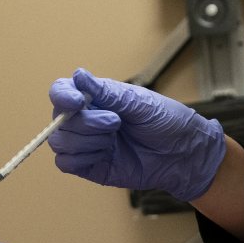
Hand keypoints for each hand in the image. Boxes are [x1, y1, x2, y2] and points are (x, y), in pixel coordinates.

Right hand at [47, 68, 226, 201]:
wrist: (184, 154)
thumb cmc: (166, 122)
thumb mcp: (139, 102)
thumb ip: (107, 93)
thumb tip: (78, 75)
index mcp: (95, 98)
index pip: (61, 91)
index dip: (63, 95)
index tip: (78, 101)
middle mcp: (86, 119)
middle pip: (59, 120)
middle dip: (86, 122)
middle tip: (116, 122)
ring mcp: (86, 144)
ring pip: (60, 141)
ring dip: (86, 140)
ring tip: (114, 139)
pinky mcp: (90, 167)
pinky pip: (66, 163)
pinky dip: (82, 158)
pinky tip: (106, 153)